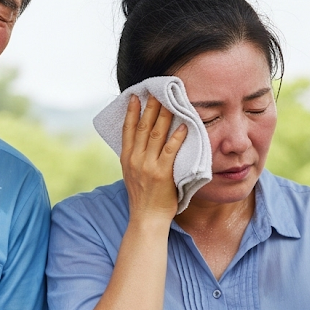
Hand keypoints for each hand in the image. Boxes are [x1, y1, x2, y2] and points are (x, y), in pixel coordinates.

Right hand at [120, 95, 187, 222]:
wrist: (147, 218)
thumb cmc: (143, 197)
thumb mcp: (131, 174)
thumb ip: (135, 157)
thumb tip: (141, 140)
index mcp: (126, 158)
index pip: (127, 129)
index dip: (131, 111)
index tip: (135, 96)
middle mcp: (135, 159)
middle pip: (142, 127)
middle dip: (149, 107)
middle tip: (156, 91)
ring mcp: (148, 166)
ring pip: (156, 134)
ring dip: (163, 116)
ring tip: (169, 102)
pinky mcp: (162, 173)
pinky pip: (171, 150)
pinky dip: (177, 137)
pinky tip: (183, 125)